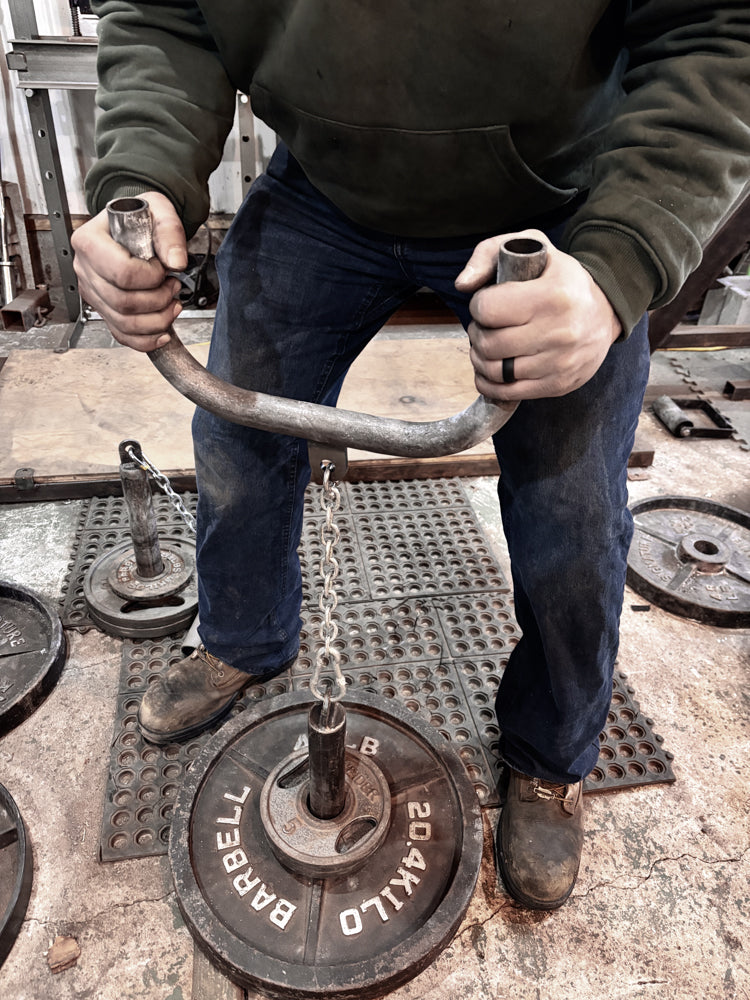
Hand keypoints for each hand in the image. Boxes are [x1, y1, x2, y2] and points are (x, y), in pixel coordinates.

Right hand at [72, 191, 187, 351]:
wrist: (133, 224)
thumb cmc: (141, 217)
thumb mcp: (159, 211)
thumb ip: (170, 233)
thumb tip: (176, 262)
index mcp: (90, 241)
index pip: (121, 273)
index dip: (151, 277)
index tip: (163, 269)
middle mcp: (85, 269)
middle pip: (123, 303)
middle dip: (158, 301)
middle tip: (173, 286)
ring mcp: (92, 292)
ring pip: (123, 323)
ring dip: (157, 320)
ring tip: (172, 303)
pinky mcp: (102, 308)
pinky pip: (121, 334)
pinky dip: (145, 339)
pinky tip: (163, 332)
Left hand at [454, 229, 621, 399]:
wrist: (606, 310)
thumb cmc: (561, 278)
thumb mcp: (532, 246)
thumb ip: (489, 254)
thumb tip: (462, 285)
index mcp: (552, 295)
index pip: (487, 309)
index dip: (478, 305)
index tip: (488, 302)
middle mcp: (560, 332)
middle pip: (488, 343)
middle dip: (477, 333)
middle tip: (485, 326)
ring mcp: (560, 363)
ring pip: (495, 371)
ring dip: (481, 358)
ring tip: (490, 344)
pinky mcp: (559, 385)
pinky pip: (507, 393)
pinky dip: (489, 383)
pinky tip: (492, 368)